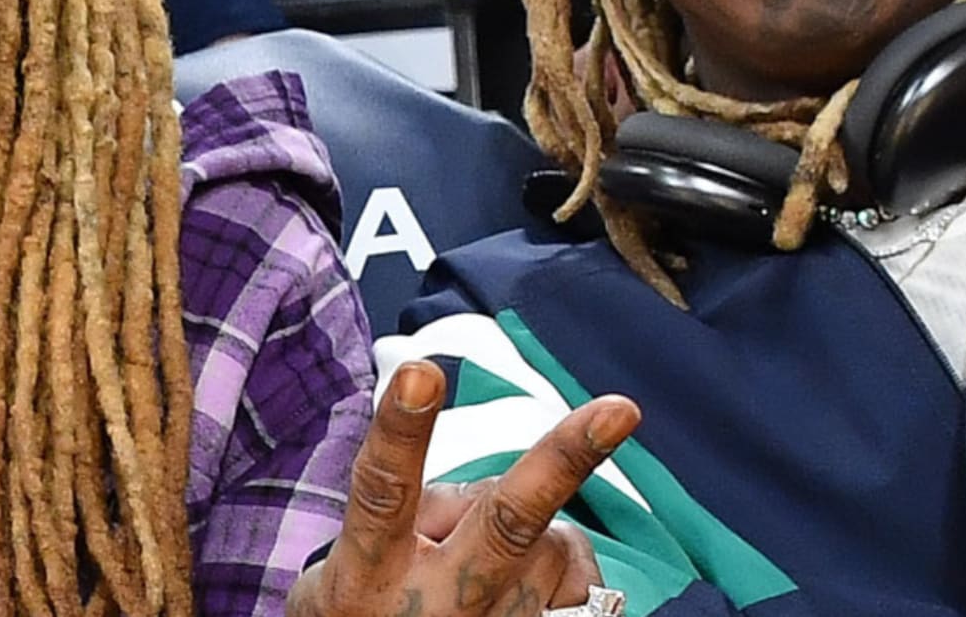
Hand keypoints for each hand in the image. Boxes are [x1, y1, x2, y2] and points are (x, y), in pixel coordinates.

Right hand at [289, 361, 641, 616]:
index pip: (384, 492)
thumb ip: (409, 512)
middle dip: (563, 461)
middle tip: (618, 410)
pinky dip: (564, 561)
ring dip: (527, 529)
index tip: (420, 373)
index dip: (401, 432)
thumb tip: (490, 488)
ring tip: (478, 561)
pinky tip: (527, 580)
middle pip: (508, 522)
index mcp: (371, 576)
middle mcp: (439, 606)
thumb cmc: (368, 610)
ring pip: (548, 537)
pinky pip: (580, 579)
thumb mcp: (347, 566)